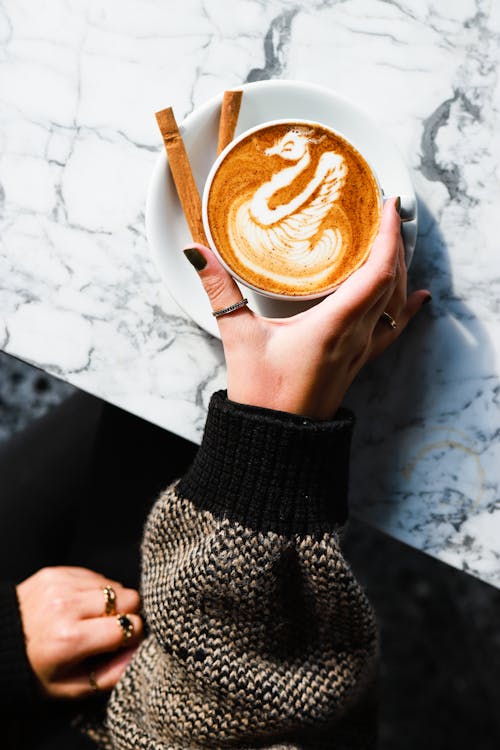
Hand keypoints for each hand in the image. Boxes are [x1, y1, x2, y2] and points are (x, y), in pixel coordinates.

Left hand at [16, 566, 143, 698]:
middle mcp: (67, 606)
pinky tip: (80, 606)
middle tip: (111, 628)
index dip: (132, 636)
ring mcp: (61, 584)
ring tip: (91, 618)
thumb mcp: (69, 688)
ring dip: (110, 601)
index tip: (122, 643)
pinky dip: (94, 591)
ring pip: (114, 584)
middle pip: (129, 597)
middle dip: (126, 614)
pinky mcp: (56, 572)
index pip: (129, 626)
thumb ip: (109, 676)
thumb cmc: (35, 669)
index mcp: (70, 638)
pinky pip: (95, 575)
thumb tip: (137, 654)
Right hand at [184, 199, 429, 418]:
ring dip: (398, 268)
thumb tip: (198, 253)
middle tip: (387, 212)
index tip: (389, 206)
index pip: (377, 272)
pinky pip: (393, 329)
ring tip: (395, 240)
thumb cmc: (262, 394)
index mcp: (334, 325)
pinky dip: (408, 308)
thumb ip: (220, 290)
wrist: (277, 439)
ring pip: (394, 302)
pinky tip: (420, 297)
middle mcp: (356, 335)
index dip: (388, 236)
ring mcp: (361, 349)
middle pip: (391, 281)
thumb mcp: (238, 336)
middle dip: (394, 243)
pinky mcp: (358, 361)